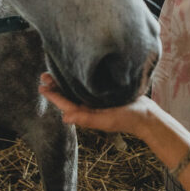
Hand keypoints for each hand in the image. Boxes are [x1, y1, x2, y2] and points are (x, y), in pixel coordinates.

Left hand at [38, 72, 155, 136]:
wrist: (147, 115)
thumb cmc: (127, 119)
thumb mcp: (107, 120)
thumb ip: (87, 119)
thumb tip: (64, 117)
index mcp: (87, 113)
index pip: (66, 103)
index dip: (53, 95)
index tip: (42, 86)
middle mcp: (89, 106)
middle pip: (68, 95)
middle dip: (55, 86)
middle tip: (44, 75)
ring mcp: (96, 100)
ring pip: (76, 89)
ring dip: (64, 81)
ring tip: (54, 71)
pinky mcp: (105, 93)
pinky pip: (87, 85)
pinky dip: (78, 78)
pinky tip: (76, 70)